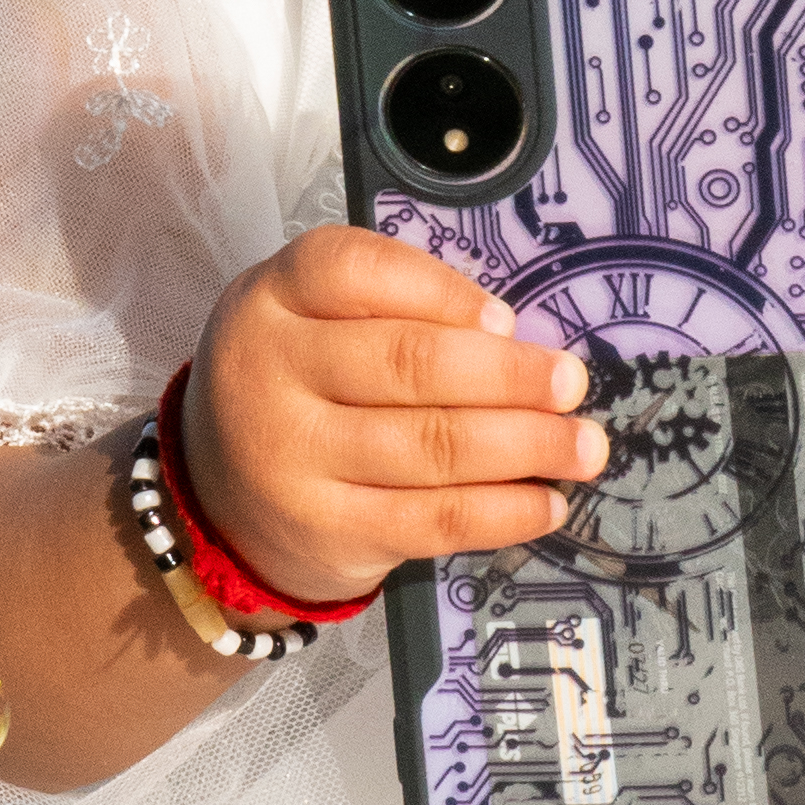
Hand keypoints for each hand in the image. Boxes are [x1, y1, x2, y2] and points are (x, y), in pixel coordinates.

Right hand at [181, 226, 601, 610]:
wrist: (221, 503)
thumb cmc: (296, 390)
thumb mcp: (310, 322)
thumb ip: (390, 309)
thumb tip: (513, 338)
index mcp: (270, 300)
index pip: (357, 272)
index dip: (443, 292)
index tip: (506, 319)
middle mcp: (270, 375)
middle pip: (408, 364)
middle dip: (509, 375)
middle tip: (570, 382)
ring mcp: (294, 460)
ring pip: (433, 446)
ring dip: (527, 445)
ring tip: (582, 444)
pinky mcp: (328, 531)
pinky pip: (434, 519)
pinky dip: (504, 511)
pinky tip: (546, 501)